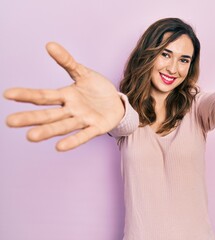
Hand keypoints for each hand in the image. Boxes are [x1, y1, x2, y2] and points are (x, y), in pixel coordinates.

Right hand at [4, 43, 124, 150]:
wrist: (117, 103)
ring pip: (63, 126)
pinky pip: (84, 135)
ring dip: (47, 131)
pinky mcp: (96, 128)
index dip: (27, 95)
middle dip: (30, 118)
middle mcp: (71, 110)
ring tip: (30, 137)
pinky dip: (73, 141)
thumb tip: (49, 44)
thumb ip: (67, 62)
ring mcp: (83, 120)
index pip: (43, 96)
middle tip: (10, 122)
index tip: (8, 94)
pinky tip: (59, 147)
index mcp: (66, 96)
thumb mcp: (84, 73)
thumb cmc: (98, 89)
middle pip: (48, 114)